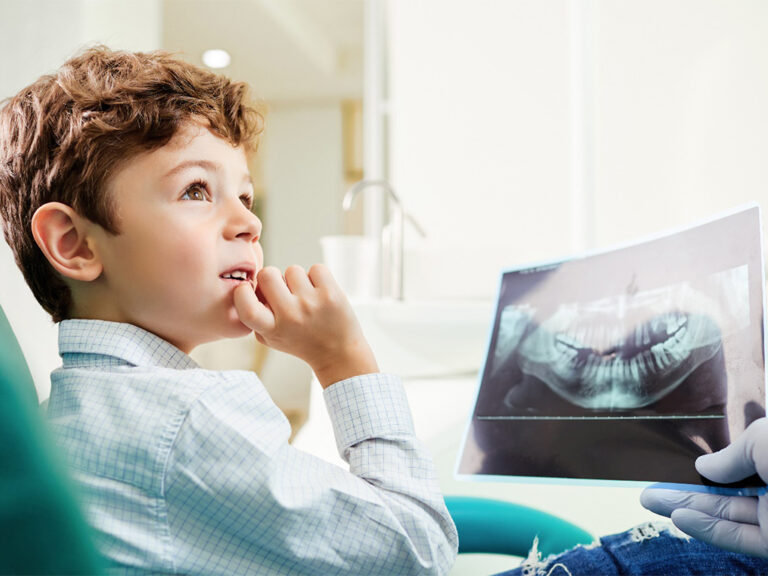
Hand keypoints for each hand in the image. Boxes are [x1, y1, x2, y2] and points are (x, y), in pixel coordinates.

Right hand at [234, 264, 377, 387]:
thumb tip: (248, 286)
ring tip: (306, 297)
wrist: (339, 354)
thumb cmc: (301, 341)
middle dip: (272, 277)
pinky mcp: (331, 293)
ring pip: (292, 270)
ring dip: (297, 280)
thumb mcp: (271, 338)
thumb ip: (255, 317)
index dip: (242, 292)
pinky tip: (320, 294)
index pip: (246, 306)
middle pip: (267, 274)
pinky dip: (317, 278)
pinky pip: (316, 269)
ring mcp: (311, 303)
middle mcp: (290, 316)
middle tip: (282, 290)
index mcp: (271, 329)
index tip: (248, 290)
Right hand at [640, 418, 767, 556]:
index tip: (675, 464)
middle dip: (683, 489)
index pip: (736, 463)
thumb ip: (731, 453)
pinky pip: (735, 537)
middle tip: (650, 487)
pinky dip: (705, 529)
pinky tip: (678, 518)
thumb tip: (705, 466)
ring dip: (684, 508)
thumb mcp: (762, 438)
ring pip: (723, 514)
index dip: (705, 466)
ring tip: (649, 500)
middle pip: (723, 491)